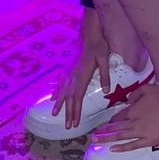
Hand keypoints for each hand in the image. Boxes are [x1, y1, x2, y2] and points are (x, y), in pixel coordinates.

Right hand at [51, 11, 109, 129]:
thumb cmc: (98, 46)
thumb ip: (104, 75)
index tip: (74, 123)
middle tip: (67, 126)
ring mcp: (69, 72)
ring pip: (62, 91)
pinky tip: (52, 98)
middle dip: (68, 112)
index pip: (78, 97)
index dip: (76, 111)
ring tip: (54, 114)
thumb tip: (106, 90)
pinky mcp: (68, 68)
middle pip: (69, 97)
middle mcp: (73, 75)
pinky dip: (56, 91)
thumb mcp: (104, 59)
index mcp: (82, 75)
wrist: (89, 33)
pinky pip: (60, 82)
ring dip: (59, 104)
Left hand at [94, 83, 158, 151]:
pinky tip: (112, 149)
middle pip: (115, 127)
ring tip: (96, 142)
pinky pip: (133, 145)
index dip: (111, 121)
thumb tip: (128, 101)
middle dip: (103, 131)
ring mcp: (140, 132)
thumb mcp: (146, 88)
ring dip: (106, 139)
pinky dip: (122, 148)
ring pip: (120, 136)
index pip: (117, 117)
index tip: (106, 124)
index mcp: (132, 109)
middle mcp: (133, 121)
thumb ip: (134, 94)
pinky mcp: (148, 140)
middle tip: (92, 136)